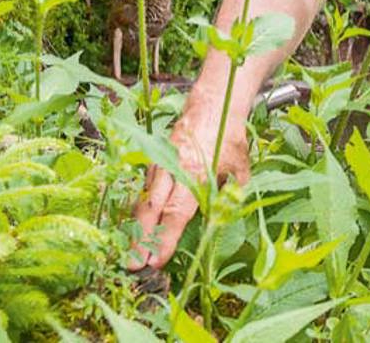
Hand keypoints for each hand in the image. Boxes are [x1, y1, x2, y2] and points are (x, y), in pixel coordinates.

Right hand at [128, 103, 250, 269]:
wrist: (212, 104)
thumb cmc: (228, 137)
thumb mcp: (240, 167)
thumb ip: (231, 196)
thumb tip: (224, 221)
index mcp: (196, 173)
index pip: (178, 213)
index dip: (166, 239)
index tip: (157, 260)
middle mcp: (173, 169)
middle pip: (152, 210)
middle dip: (141, 239)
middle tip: (133, 265)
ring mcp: (160, 164)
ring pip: (144, 200)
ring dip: (136, 228)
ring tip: (129, 253)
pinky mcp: (154, 161)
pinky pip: (144, 190)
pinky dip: (139, 211)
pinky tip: (135, 229)